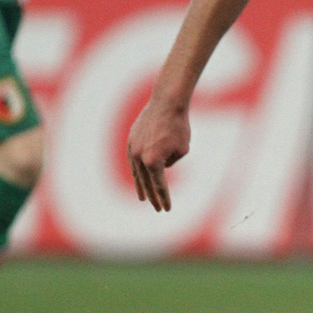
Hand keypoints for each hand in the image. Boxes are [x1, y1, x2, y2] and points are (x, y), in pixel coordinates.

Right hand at [126, 96, 189, 210]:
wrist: (166, 103)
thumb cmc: (179, 126)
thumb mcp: (182, 149)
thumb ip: (171, 162)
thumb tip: (161, 167)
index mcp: (153, 162)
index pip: (159, 186)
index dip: (164, 199)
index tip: (167, 210)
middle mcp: (139, 157)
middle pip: (146, 183)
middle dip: (152, 197)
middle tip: (157, 209)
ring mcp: (132, 148)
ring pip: (136, 172)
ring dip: (141, 186)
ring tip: (143, 198)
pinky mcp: (130, 140)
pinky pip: (133, 160)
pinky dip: (137, 170)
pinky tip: (139, 177)